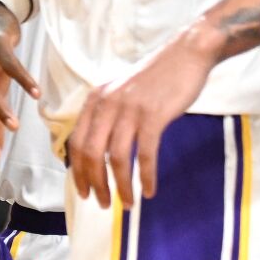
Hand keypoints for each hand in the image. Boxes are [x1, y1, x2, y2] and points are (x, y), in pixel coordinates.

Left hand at [67, 30, 216, 208]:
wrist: (184, 56)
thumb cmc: (154, 79)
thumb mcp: (119, 93)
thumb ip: (106, 116)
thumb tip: (96, 151)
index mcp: (95, 100)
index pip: (76, 142)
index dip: (78, 171)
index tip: (84, 191)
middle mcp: (106, 104)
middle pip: (92, 153)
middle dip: (95, 183)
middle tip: (103, 204)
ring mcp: (129, 109)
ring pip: (118, 158)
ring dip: (122, 186)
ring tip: (128, 204)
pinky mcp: (153, 115)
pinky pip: (146, 153)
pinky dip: (146, 176)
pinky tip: (150, 191)